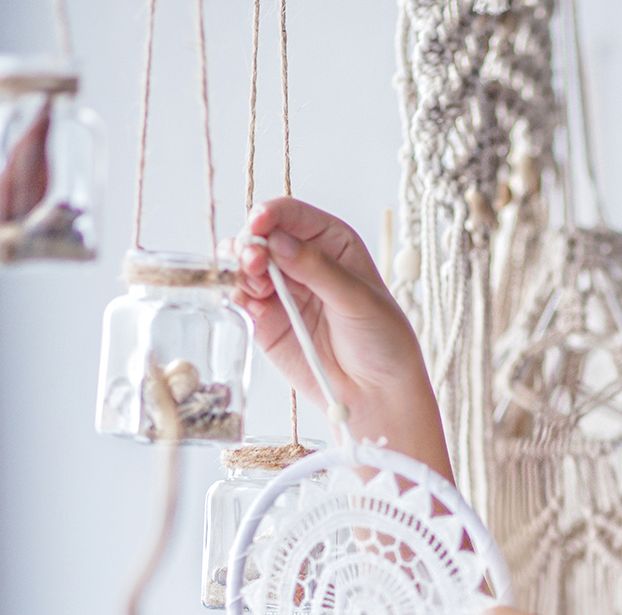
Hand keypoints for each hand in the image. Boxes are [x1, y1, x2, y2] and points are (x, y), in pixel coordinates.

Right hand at [232, 198, 453, 479]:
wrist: (377, 392)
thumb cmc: (382, 340)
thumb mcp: (357, 299)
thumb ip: (317, 269)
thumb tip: (277, 241)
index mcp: (330, 242)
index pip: (292, 215)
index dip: (270, 214)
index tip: (258, 223)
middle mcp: (300, 260)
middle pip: (259, 237)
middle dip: (250, 244)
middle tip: (252, 261)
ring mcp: (280, 290)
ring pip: (243, 267)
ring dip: (240, 271)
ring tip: (256, 287)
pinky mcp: (264, 320)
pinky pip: (241, 300)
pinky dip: (239, 299)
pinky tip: (253, 307)